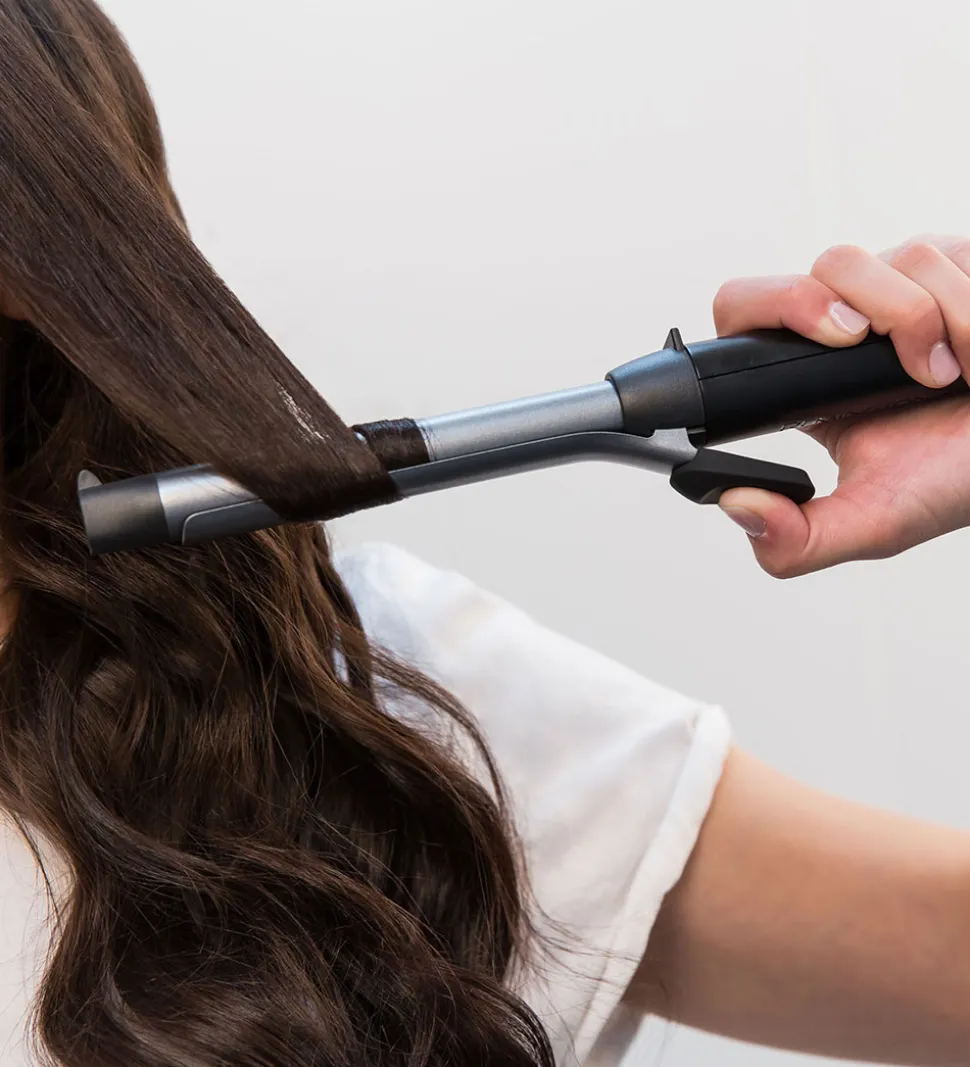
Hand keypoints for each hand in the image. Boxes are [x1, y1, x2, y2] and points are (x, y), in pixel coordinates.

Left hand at [714, 235, 969, 576]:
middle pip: (832, 264)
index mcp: (808, 374)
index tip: (835, 340)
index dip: (775, 304)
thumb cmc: (954, 481)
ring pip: (905, 258)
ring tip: (954, 377)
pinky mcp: (955, 264)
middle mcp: (850, 320)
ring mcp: (904, 284)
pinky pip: (954, 257)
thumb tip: (736, 505)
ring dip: (942, 326)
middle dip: (882, 308)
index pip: (747, 307)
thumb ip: (797, 539)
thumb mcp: (871, 522)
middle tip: (915, 367)